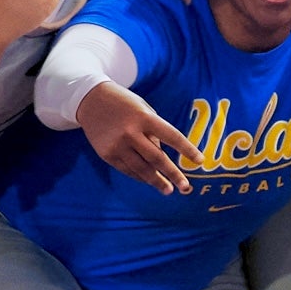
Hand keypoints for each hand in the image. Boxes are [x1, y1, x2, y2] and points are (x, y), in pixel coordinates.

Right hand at [76, 81, 200, 193]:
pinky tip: (150, 181)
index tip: (200, 161)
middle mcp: (131, 133)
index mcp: (144, 117)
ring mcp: (117, 145)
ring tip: (169, 190)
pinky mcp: (107, 154)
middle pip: (157, 159)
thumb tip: (162, 161)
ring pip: (142, 169)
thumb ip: (154, 133)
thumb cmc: (124, 103)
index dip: (187, 149)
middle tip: (186, 187)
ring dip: (157, 181)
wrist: (90, 99)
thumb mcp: (143, 110)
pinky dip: (140, 177)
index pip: (172, 136)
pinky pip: (128, 170)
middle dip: (173, 174)